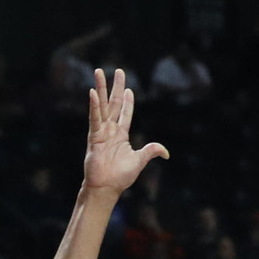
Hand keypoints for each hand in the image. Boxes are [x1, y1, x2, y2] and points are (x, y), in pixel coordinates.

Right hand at [80, 70, 168, 198]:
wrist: (106, 188)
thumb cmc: (120, 177)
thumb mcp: (139, 161)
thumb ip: (151, 151)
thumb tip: (166, 152)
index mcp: (121, 135)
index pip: (125, 113)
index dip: (127, 101)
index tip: (128, 89)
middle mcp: (110, 130)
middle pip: (113, 103)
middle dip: (115, 87)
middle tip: (118, 71)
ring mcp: (101, 132)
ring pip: (102, 105)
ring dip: (101, 88)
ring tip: (99, 72)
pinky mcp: (94, 137)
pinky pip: (94, 118)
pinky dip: (93, 106)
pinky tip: (92, 92)